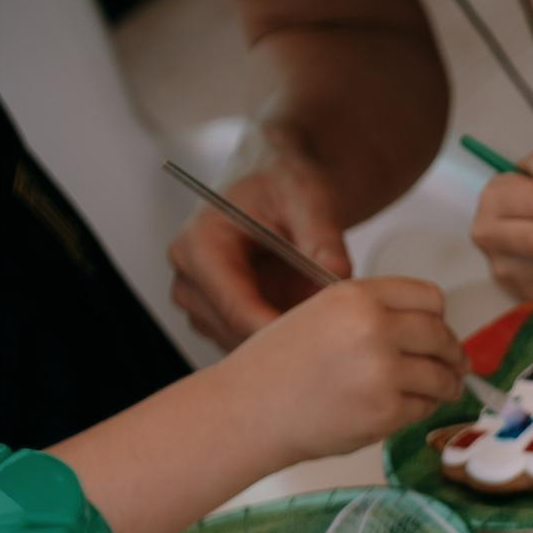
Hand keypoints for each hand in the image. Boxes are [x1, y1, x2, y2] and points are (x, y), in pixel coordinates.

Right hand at [167, 139, 352, 348]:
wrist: (279, 189)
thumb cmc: (286, 185)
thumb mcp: (311, 201)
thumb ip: (324, 239)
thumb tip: (339, 277)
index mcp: (199, 245)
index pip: (236, 307)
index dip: (282, 331)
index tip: (326, 345)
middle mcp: (189, 280)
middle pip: (239, 333)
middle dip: (292, 340)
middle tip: (343, 339)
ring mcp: (202, 305)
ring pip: (248, 347)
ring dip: (290, 342)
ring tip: (332, 326)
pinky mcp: (220, 321)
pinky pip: (255, 347)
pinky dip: (287, 342)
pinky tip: (317, 326)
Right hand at [210, 278, 468, 462]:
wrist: (246, 412)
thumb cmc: (276, 367)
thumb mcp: (320, 314)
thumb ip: (370, 313)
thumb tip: (430, 327)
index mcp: (356, 297)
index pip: (429, 297)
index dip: (439, 317)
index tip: (441, 329)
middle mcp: (373, 328)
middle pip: (442, 336)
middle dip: (452, 353)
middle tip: (456, 365)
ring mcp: (382, 370)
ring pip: (442, 375)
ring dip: (446, 385)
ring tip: (443, 390)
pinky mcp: (386, 410)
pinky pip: (424, 407)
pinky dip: (421, 410)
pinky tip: (404, 408)